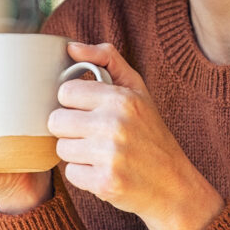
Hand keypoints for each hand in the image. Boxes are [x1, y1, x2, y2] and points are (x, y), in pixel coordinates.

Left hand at [50, 42, 224, 229]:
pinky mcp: (105, 182)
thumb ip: (107, 60)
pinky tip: (104, 170)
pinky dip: (84, 174)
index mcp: (121, 98)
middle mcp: (115, 124)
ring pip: (61, 148)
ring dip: (76, 152)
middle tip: (93, 133)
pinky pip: (70, 173)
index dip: (74, 102)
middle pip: (57, 121)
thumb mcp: (137, 89)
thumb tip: (71, 46)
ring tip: (100, 152)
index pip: (65, 91)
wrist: (172, 182)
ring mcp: (110, 155)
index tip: (90, 110)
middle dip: (71, 128)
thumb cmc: (150, 131)